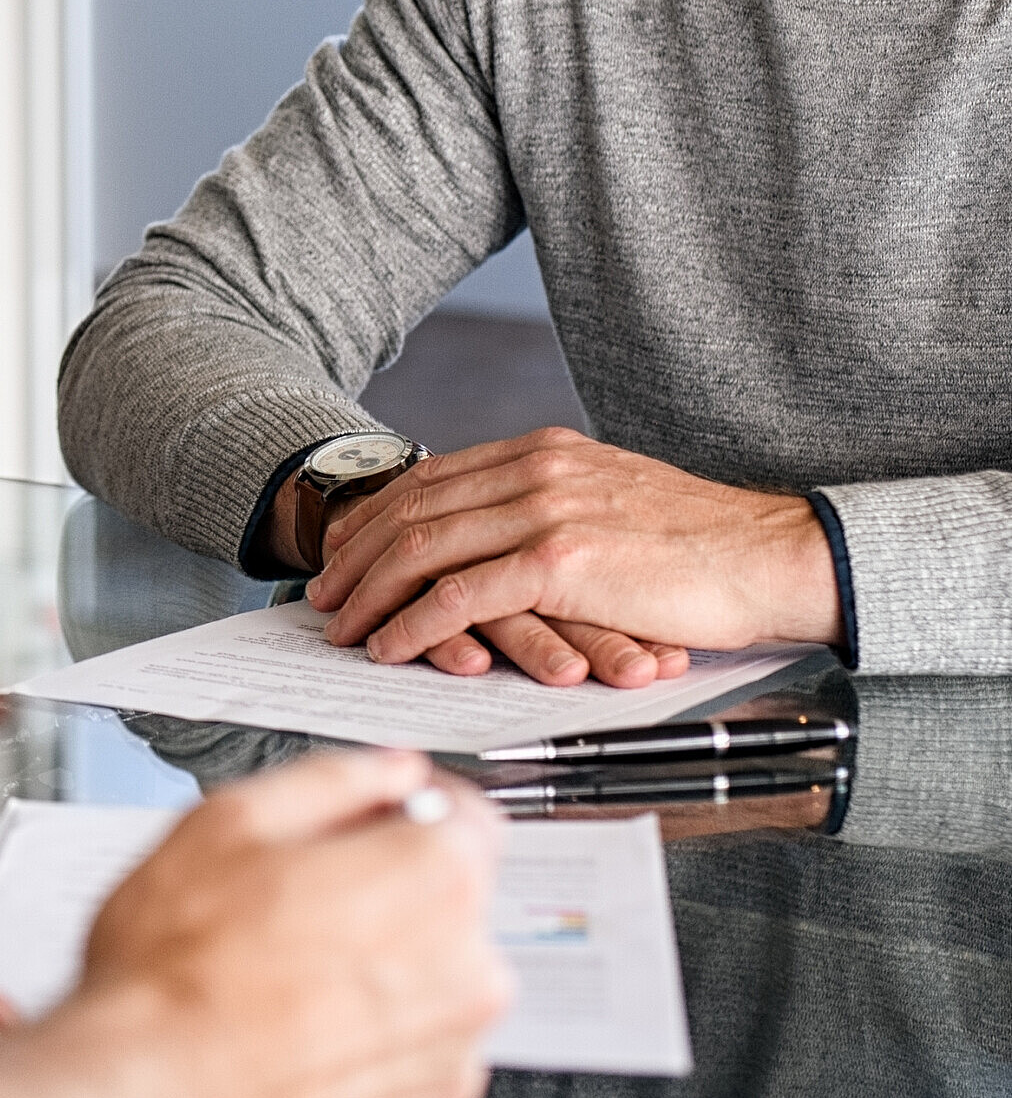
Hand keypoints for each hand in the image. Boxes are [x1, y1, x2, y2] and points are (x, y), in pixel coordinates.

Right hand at [75, 750, 510, 1097]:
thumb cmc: (175, 973)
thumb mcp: (228, 822)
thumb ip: (330, 781)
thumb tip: (384, 772)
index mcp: (430, 882)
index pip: (469, 818)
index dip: (412, 806)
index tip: (376, 815)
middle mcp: (464, 974)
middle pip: (447, 904)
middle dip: (386, 891)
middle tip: (295, 899)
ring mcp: (447, 1060)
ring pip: (428, 984)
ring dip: (377, 970)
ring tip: (282, 975)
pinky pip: (408, 1058)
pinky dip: (367, 1043)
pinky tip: (293, 1034)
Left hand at [307, 427, 841, 678]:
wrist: (775, 555)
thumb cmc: (704, 546)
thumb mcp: (611, 502)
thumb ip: (552, 507)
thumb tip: (501, 537)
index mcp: (542, 451)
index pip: (432, 479)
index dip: (379, 516)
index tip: (347, 550)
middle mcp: (533, 469)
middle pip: (412, 509)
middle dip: (357, 555)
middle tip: (323, 594)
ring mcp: (544, 511)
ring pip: (423, 549)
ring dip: (373, 593)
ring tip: (343, 627)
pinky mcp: (560, 562)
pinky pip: (461, 594)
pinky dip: (415, 623)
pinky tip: (394, 646)